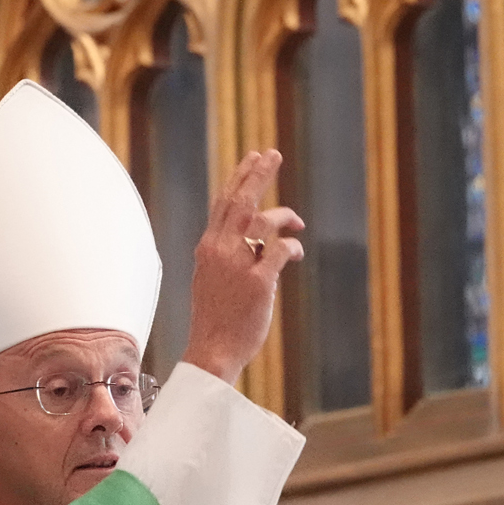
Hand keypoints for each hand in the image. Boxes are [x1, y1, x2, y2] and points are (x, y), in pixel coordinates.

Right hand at [184, 150, 305, 385]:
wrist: (211, 351)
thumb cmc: (214, 319)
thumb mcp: (211, 279)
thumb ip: (226, 256)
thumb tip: (253, 240)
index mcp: (207, 248)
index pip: (223, 203)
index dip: (239, 178)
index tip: (253, 158)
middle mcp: (219, 250)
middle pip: (240, 201)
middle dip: (258, 174)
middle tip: (272, 154)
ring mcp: (237, 265)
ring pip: (263, 221)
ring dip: (284, 216)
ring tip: (296, 221)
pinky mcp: (258, 282)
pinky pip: (281, 250)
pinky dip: (292, 247)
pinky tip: (296, 251)